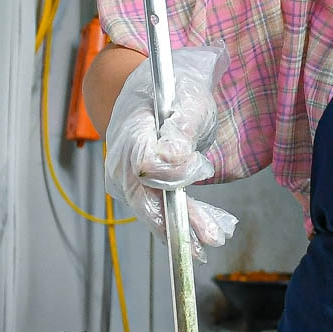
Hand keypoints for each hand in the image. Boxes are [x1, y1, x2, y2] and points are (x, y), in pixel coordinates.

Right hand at [102, 45, 237, 257]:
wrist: (155, 91)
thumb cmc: (177, 92)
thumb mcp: (189, 101)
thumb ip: (181, 129)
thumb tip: (173, 158)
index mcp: (131, 129)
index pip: (145, 162)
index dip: (171, 173)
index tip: (201, 168)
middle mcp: (121, 158)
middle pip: (145, 194)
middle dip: (178, 219)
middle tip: (210, 238)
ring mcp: (125, 176)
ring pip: (152, 207)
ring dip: (183, 225)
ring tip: (212, 240)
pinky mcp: (136, 187)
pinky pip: (157, 207)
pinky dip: (180, 220)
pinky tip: (201, 237)